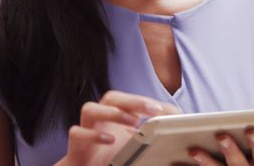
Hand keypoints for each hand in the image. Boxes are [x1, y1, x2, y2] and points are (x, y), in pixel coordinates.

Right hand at [54, 91, 180, 165]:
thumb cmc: (114, 157)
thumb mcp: (138, 144)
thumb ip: (154, 132)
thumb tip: (178, 122)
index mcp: (115, 114)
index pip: (130, 99)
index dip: (147, 101)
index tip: (166, 110)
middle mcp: (100, 118)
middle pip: (112, 97)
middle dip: (134, 101)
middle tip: (154, 110)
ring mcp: (86, 129)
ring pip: (90, 109)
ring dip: (112, 112)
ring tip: (133, 122)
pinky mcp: (75, 145)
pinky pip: (76, 133)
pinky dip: (93, 135)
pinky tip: (110, 140)